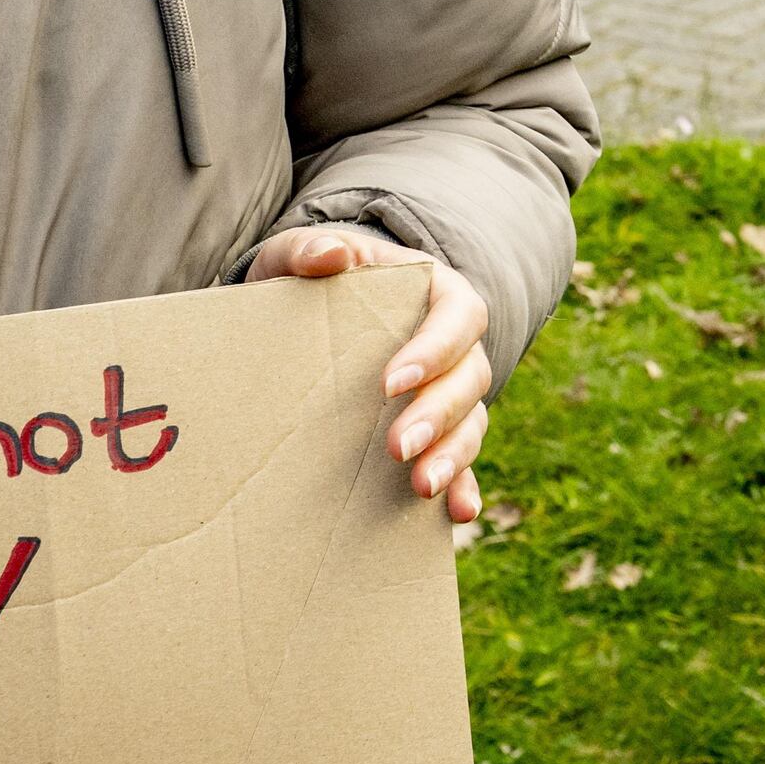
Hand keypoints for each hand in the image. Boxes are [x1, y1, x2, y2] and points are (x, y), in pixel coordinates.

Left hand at [248, 223, 495, 524]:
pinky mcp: (436, 432)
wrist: (301, 316)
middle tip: (398, 446)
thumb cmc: (303, 283)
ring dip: (454, 455)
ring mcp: (448, 391)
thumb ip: (306, 252)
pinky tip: (458, 511)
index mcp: (433, 293)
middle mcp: (453, 344)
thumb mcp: (292, 259)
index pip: (457, 315)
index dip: (436, 349)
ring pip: (472, 422)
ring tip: (421, 485)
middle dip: (438, 415)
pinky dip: (464, 486)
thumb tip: (333, 256)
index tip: (391, 382)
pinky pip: (463, 461)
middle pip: (469, 377)